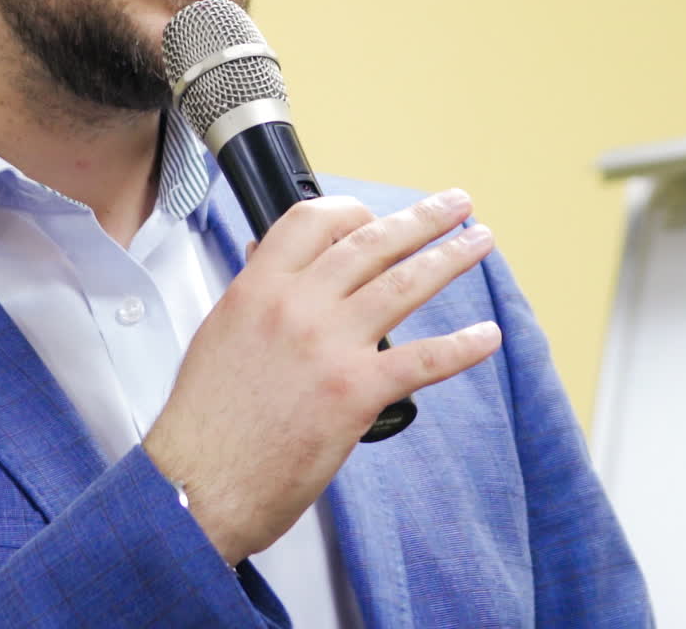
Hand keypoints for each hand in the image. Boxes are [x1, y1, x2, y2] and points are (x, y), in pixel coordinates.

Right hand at [142, 188, 499, 564]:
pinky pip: (422, 359)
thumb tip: (269, 267)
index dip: (352, 210)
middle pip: (370, 242)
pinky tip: (486, 335)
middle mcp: (296, 305)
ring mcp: (328, 346)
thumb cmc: (206, 417)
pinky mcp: (355, 393)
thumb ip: (254, 296)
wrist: (199, 480)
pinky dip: (461, 345)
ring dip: (449, 258)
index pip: (313, 221)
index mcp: (258, 286)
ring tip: (479, 241)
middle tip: (455, 204)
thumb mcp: (219, 333)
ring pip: (403, 284)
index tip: (376, 215)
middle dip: (421, 218)